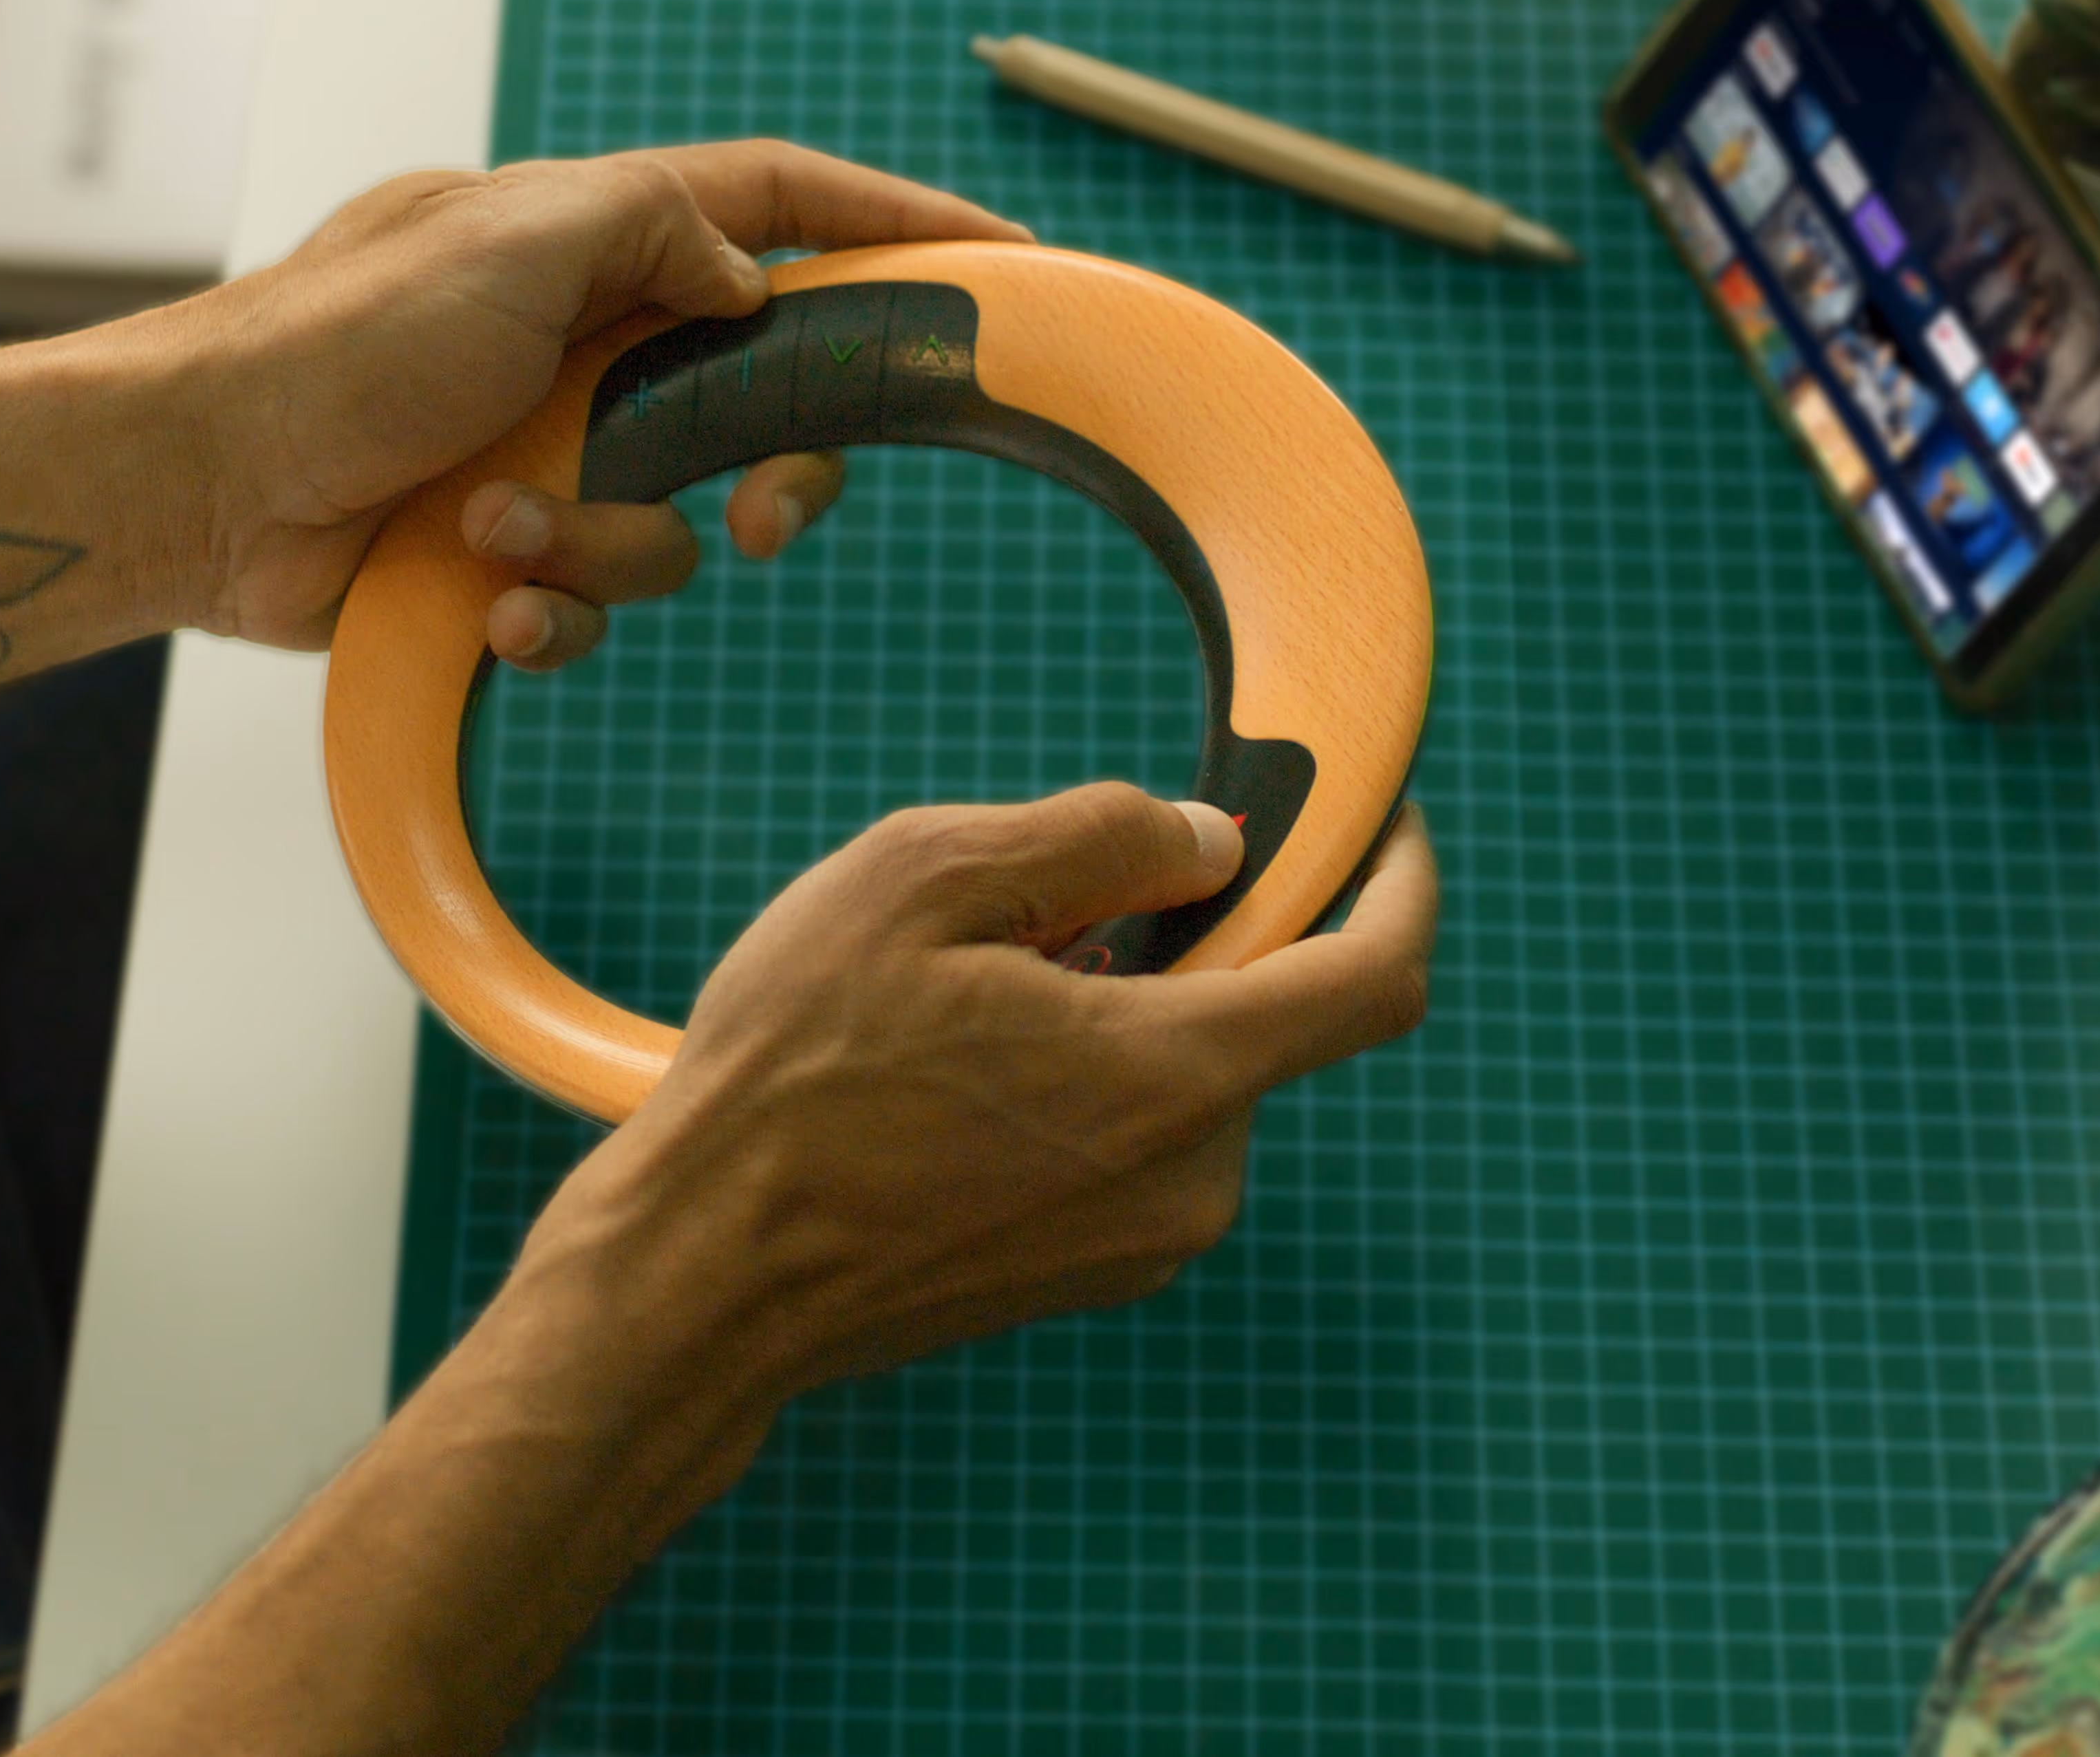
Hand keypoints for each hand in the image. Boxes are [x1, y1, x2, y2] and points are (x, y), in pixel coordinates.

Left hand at [146, 141, 1028, 660]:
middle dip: (774, 466)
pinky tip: (491, 602)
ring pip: (681, 519)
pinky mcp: (505, 549)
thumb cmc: (329, 344)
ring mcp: (547, 444)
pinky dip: (555, 609)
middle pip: (763, 393)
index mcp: (592, 239)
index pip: (777, 207)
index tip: (1000, 263)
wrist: (197, 484)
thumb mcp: (512, 237)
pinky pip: (596, 598)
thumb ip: (656, 227)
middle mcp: (582, 337)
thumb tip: (746, 280)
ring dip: (606, 541)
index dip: (893, 230)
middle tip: (763, 517)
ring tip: (496, 530)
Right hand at [497, 789, 1438, 1510]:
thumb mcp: (923, 877)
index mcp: (1178, 1077)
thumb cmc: (792, 1075)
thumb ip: (1100, 834)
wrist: (699, 1280)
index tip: (1377, 818)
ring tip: (963, 991)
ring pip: (1187, 1069)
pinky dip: (1086, 1071)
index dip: (1399, 878)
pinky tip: (954, 1063)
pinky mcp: (1088, 1271)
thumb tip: (1211, 844)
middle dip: (1190, 931)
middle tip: (1047, 898)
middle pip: (1263, 1010)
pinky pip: (1133, 1135)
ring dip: (1120, 1001)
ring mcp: (1143, 1241)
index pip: (1376, 974)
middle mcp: (1192, 1179)